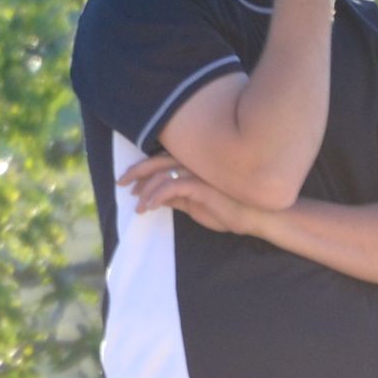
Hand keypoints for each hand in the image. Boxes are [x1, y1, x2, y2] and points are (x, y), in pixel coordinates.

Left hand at [122, 151, 274, 237]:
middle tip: (120, 183)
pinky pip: (170, 187)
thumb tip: (157, 198)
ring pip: (161, 174)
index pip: (164, 160)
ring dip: (145, 191)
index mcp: (196, 164)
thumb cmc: (230, 210)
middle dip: (136, 171)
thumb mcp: (196, 205)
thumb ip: (178, 198)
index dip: (144, 169)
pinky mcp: (201, 184)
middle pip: (158, 160)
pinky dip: (154, 197)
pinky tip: (148, 207)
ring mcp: (199, 171)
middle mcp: (196, 163)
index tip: (130, 184)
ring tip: (138, 207)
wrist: (256, 218)